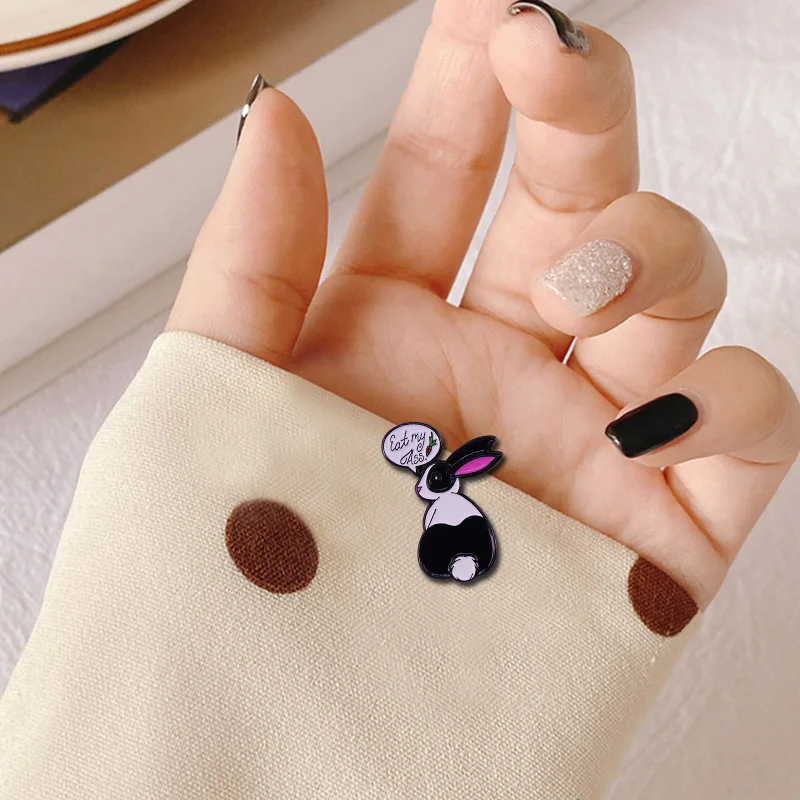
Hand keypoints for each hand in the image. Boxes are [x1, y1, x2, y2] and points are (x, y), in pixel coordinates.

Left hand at [167, 0, 798, 606]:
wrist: (284, 744)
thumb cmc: (238, 576)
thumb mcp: (215, 394)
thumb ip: (252, 253)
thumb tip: (280, 109)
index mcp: (398, 326)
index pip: (454, 170)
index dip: (478, 75)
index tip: (489, 1)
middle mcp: (503, 365)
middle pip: (580, 198)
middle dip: (579, 111)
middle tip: (549, 46)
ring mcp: (590, 435)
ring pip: (678, 289)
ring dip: (646, 247)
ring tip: (574, 277)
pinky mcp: (661, 526)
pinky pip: (744, 422)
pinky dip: (728, 392)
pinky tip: (663, 395)